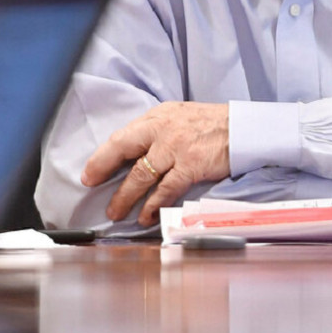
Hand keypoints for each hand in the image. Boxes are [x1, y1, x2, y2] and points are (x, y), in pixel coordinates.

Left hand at [82, 102, 228, 226]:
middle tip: (93, 188)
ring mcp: (176, 147)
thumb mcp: (178, 117)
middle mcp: (163, 129)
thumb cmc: (210, 124)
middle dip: (104, 170)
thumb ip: (156, 131)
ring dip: (126, 196)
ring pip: (142, 174)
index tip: (89, 172)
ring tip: (116, 211)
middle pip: (125, 150)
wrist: (242, 128)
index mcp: (158, 117)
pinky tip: (145, 215)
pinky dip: (152, 205)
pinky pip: (165, 189)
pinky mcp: (190, 165)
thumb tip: (133, 154)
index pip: (122, 136)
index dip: (102, 156)